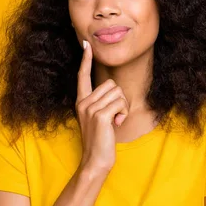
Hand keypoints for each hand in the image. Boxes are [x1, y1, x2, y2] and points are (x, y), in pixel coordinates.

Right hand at [75, 40, 129, 172]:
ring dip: (122, 108)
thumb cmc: (101, 140)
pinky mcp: (99, 115)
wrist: (96, 160)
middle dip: (119, 100)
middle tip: (114, 116)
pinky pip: (120, 103)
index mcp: (82, 101)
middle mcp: (83, 102)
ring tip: (114, 121)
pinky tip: (116, 125)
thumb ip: (102, 103)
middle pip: (111, 84)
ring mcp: (90, 108)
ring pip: (118, 93)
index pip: (82, 76)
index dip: (85, 59)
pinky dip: (123, 114)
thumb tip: (114, 91)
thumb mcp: (98, 118)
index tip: (86, 44)